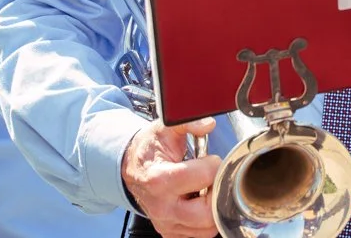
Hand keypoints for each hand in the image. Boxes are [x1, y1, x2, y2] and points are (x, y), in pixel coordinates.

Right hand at [122, 117, 221, 237]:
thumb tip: (208, 124)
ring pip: (207, 228)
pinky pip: (200, 234)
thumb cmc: (150, 150)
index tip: (208, 159)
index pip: (204, 177)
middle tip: (212, 179)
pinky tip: (200, 203)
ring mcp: (166, 223)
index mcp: (160, 179)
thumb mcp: (165, 129)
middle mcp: (163, 207)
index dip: (213, 164)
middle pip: (208, 212)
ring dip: (214, 208)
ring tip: (206, 190)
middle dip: (218, 192)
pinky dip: (206, 220)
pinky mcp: (170, 232)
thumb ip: (187, 123)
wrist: (133, 169)